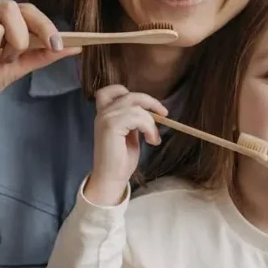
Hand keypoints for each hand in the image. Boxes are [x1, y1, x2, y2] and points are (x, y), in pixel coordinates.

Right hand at [86, 85, 167, 205]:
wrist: (111, 177)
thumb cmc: (121, 159)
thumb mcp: (130, 134)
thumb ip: (134, 120)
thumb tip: (150, 112)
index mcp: (105, 113)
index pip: (112, 90)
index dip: (133, 93)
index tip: (151, 106)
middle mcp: (103, 113)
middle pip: (130, 95)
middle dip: (150, 102)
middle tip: (164, 114)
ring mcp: (106, 118)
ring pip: (137, 107)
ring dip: (151, 122)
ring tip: (153, 138)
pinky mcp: (111, 126)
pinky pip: (138, 117)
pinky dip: (149, 127)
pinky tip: (151, 141)